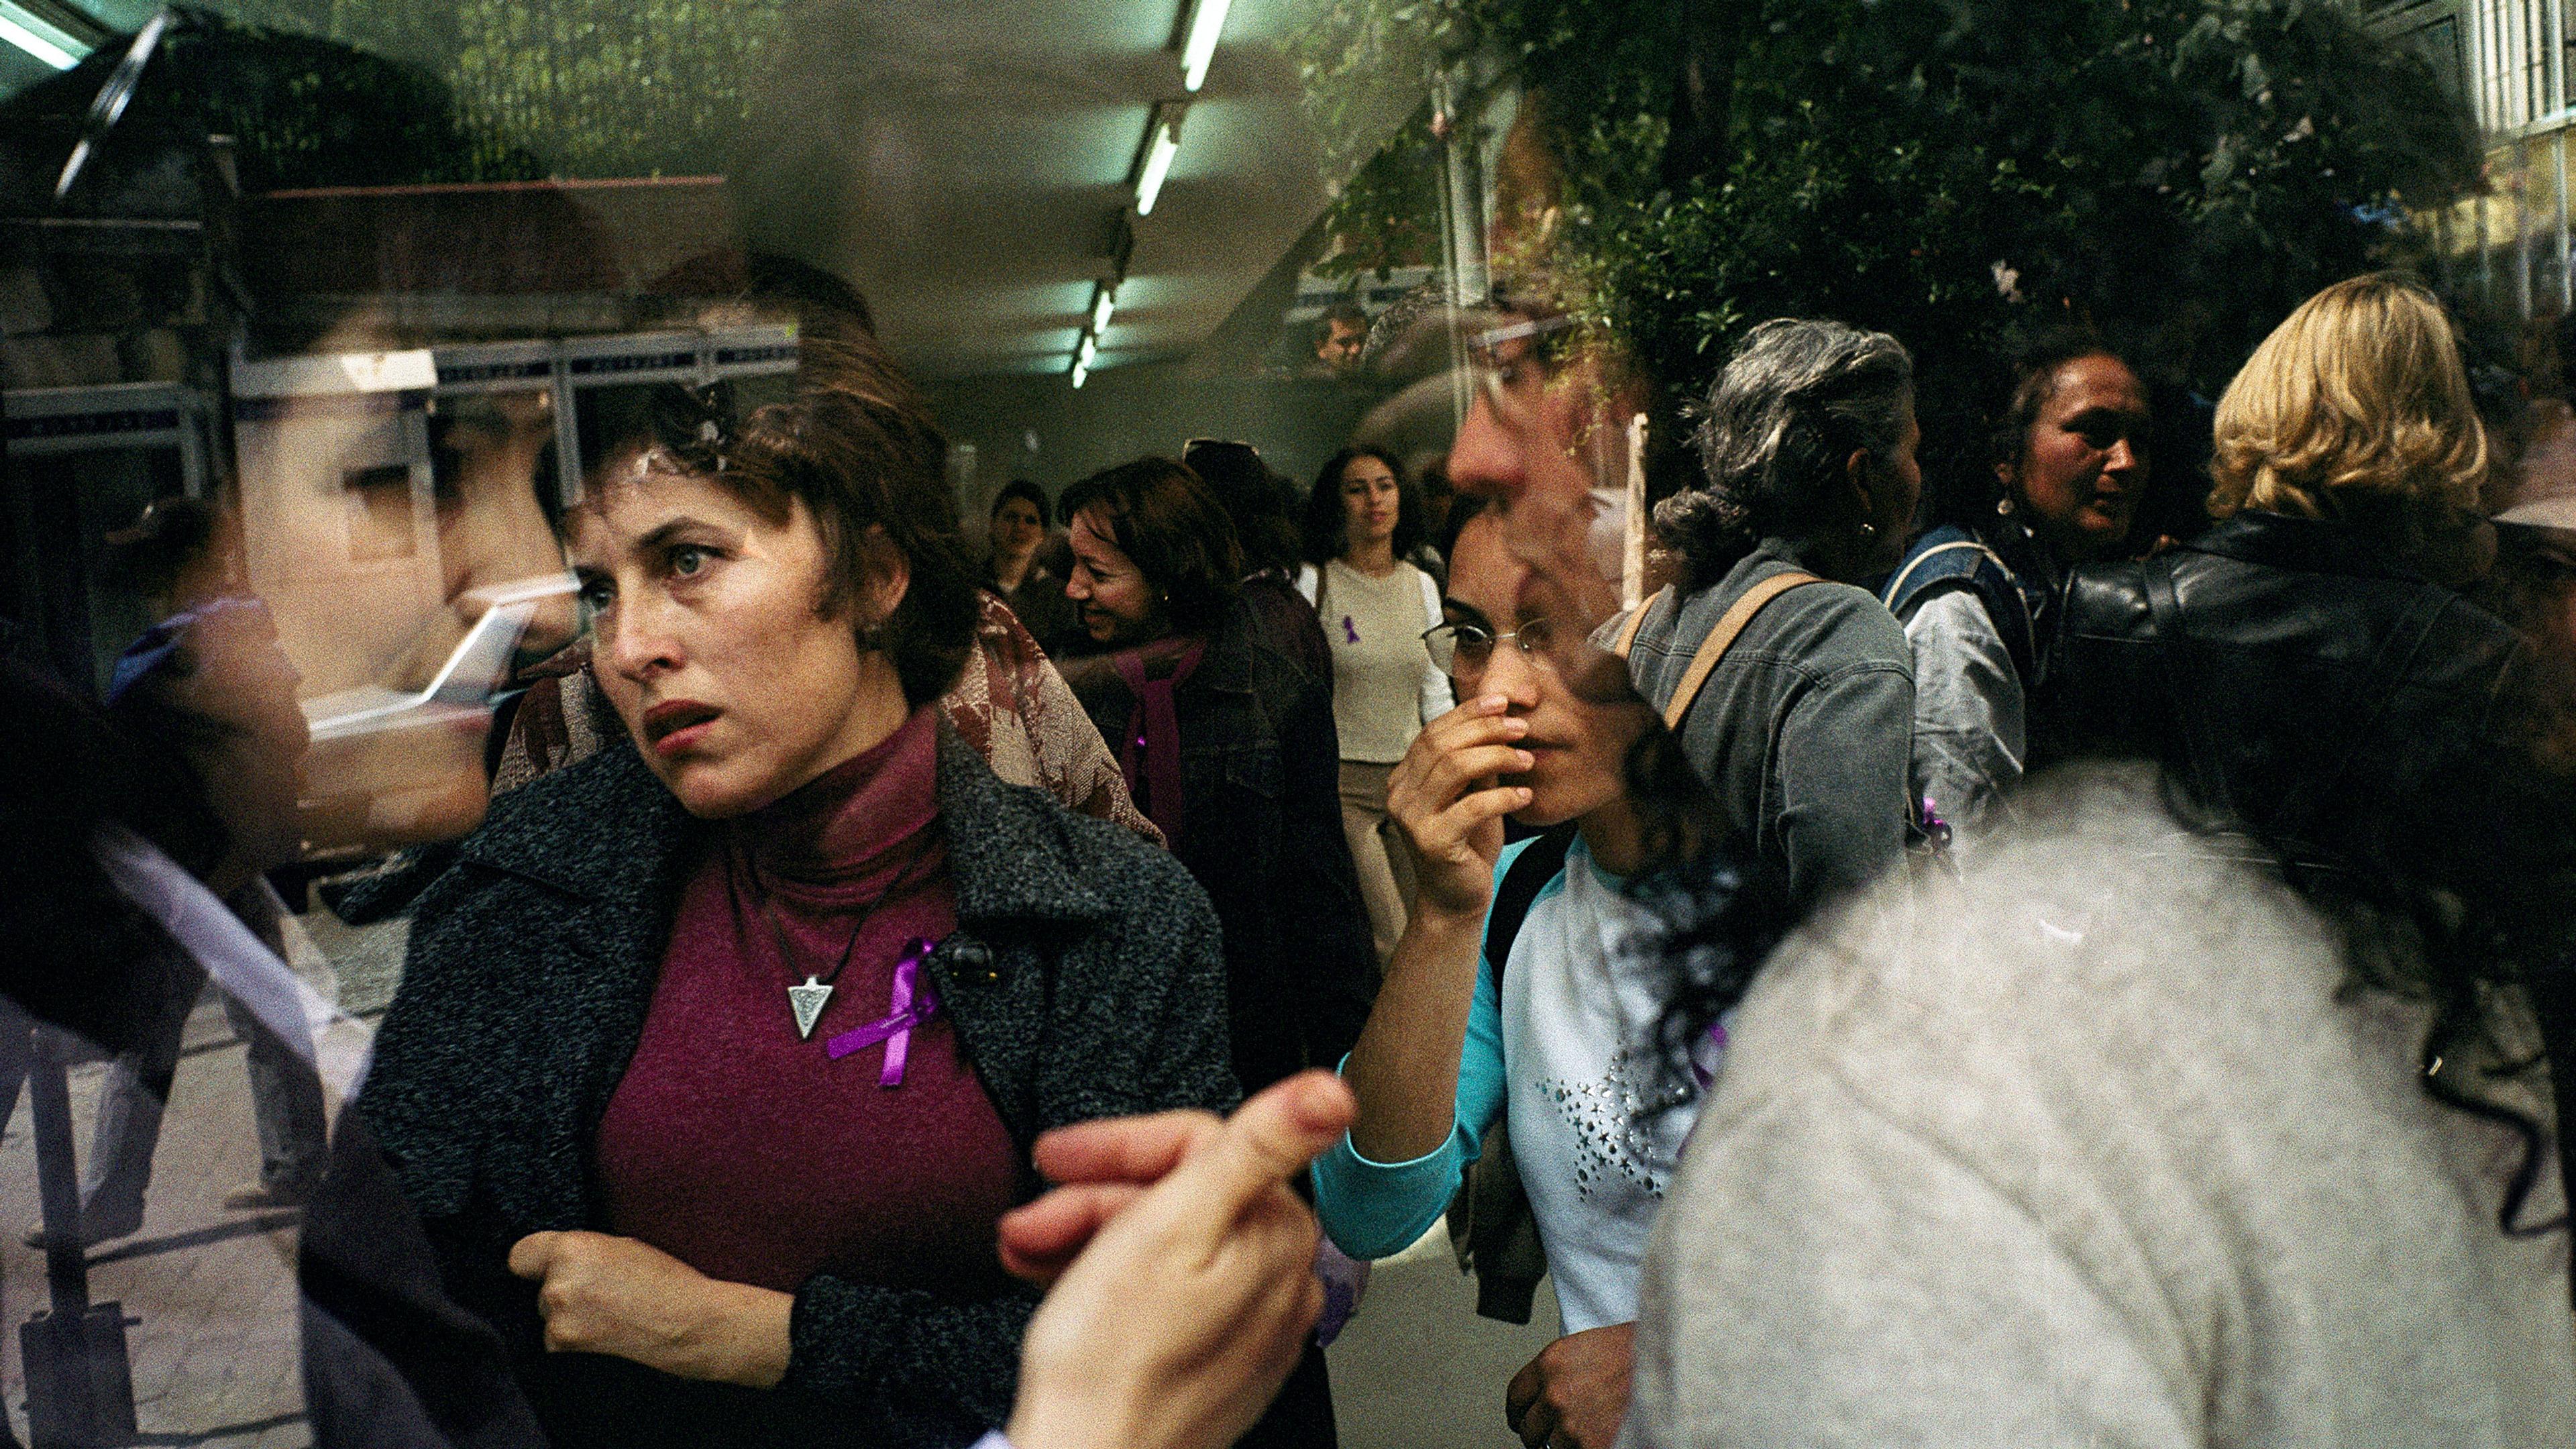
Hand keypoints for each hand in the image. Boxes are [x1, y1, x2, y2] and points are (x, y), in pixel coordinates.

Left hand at [506, 1230, 790, 1386]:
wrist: (690, 1322)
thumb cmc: (666, 1280)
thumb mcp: (622, 1247)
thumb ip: (583, 1252)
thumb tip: (557, 1262)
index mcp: (571, 1248)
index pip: (520, 1255)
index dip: (535, 1263)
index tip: (545, 1269)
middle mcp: (557, 1283)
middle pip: (538, 1287)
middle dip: (562, 1291)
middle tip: (601, 1295)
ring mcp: (558, 1318)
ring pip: (547, 1315)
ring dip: (568, 1317)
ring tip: (609, 1316)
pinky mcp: (564, 1345)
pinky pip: (556, 1340)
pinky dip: (575, 1340)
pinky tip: (606, 1334)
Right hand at [1004, 1071, 1356, 1448]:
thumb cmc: (1114, 1364)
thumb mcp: (1175, 1224)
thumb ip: (1259, 1145)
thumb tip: (1332, 1093)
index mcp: (1276, 1235)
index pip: (1202, 1144)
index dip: (1121, 1144)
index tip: (1064, 1153)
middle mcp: (1276, 1280)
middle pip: (1180, 1194)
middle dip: (1095, 1197)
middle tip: (1035, 1217)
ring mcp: (1246, 1325)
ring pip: (1163, 1241)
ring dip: (1088, 1235)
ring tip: (1032, 1250)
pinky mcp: (1212, 1360)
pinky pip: (1162, 1293)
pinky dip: (1108, 1279)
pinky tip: (1062, 1285)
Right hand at [1387, 695, 1532, 917]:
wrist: (1455, 899)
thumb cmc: (1466, 845)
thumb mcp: (1472, 795)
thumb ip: (1478, 763)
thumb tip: (1503, 719)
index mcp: (1404, 778)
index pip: (1433, 732)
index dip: (1468, 712)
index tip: (1503, 701)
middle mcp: (1400, 795)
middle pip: (1443, 745)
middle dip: (1486, 730)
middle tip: (1521, 728)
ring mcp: (1412, 819)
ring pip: (1454, 769)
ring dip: (1497, 757)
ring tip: (1526, 759)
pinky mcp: (1432, 842)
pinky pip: (1471, 807)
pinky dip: (1503, 796)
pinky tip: (1524, 794)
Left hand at [1505, 1322, 1634, 1448]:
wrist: (1676, 1362)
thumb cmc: (1642, 1350)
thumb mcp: (1589, 1346)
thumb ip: (1562, 1371)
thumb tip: (1548, 1395)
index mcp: (1551, 1362)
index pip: (1516, 1396)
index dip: (1519, 1410)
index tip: (1521, 1417)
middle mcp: (1556, 1394)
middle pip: (1529, 1428)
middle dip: (1539, 1432)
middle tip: (1553, 1432)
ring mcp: (1573, 1425)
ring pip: (1552, 1448)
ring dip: (1567, 1444)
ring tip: (1587, 1432)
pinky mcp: (1593, 1446)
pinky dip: (1586, 1447)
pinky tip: (1601, 1437)